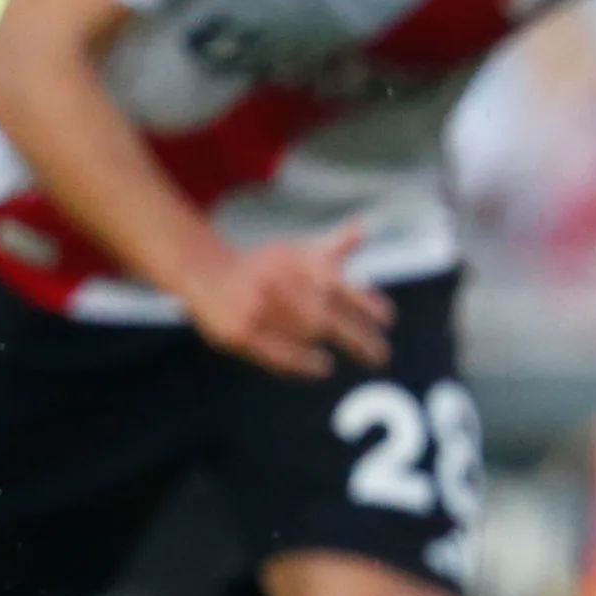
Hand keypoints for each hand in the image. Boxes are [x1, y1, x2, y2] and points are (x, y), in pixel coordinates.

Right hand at [180, 224, 390, 378]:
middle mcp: (280, 286)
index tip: (388, 320)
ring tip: (364, 356)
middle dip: (360, 339)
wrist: (207, 271)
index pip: (340, 285)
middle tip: (383, 355)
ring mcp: (259, 310)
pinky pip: (276, 354)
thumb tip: (365, 228)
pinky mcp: (240, 332)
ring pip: (305, 336)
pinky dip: (301, 363)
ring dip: (334, 348)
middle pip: (327, 319)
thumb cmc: (264, 264)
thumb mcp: (298, 250)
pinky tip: (322, 368)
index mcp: (297, 265)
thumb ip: (334, 245)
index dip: (367, 304)